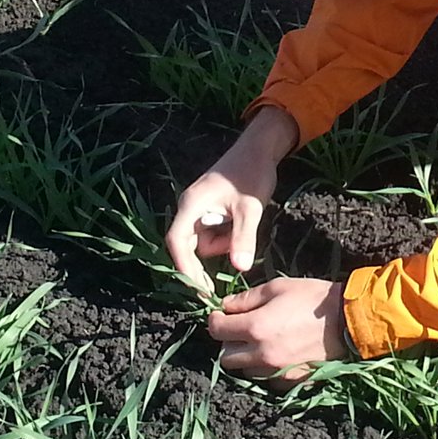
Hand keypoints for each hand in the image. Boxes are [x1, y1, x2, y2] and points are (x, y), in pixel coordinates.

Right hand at [166, 106, 299, 291]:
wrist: (260, 148)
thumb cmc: (252, 173)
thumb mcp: (250, 208)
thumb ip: (244, 237)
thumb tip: (241, 268)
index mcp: (191, 205)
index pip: (178, 243)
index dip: (186, 268)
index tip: (201, 290)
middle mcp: (190, 208)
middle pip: (192, 245)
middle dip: (216, 251)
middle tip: (240, 255)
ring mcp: (199, 209)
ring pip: (206, 241)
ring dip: (226, 241)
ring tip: (246, 219)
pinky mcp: (210, 210)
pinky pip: (214, 232)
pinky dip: (229, 233)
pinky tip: (243, 218)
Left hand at [208, 278, 346, 384]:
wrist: (348, 320)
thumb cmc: (313, 298)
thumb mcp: (278, 287)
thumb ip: (247, 298)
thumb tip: (226, 306)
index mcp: (256, 328)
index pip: (217, 330)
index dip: (215, 320)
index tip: (220, 314)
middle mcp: (261, 354)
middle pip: (225, 356)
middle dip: (229, 341)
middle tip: (241, 327)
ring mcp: (275, 371)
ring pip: (244, 370)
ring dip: (246, 356)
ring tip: (261, 340)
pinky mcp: (290, 381)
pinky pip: (266, 378)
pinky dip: (265, 367)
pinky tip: (278, 352)